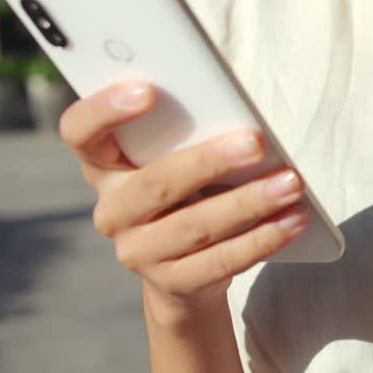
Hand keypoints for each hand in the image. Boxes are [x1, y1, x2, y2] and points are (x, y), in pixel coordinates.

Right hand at [59, 82, 309, 322]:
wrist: (185, 265)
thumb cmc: (187, 186)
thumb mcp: (177, 155)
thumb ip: (188, 132)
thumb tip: (237, 118)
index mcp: (103, 164)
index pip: (80, 131)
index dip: (104, 110)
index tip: (148, 89)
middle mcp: (112, 210)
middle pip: (156, 183)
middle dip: (209, 162)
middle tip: (256, 142)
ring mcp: (138, 251)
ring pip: (194, 225)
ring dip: (249, 203)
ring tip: (291, 184)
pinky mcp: (172, 283)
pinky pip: (221, 261)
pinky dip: (262, 239)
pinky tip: (292, 220)